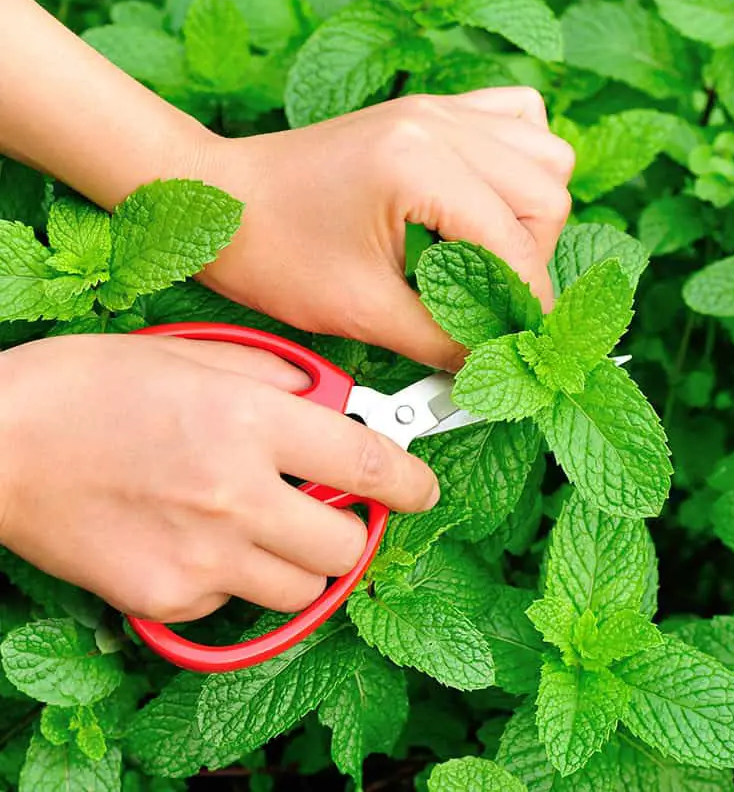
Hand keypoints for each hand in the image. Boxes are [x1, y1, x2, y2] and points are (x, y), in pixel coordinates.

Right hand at [0, 334, 438, 622]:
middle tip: (332, 511)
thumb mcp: (191, 355)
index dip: (411, 480)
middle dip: (354, 530)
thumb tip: (335, 401)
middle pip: (349, 545)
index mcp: (249, 421)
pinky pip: (233, 603)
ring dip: (301, 562)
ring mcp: (202, 555)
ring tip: (265, 530)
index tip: (422, 487)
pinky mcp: (168, 597)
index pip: (367, 464)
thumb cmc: (84, 388)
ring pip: (303, 588)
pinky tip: (197, 543)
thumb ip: (275, 378)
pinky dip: (231, 581)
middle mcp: (236, 494)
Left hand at [187, 87, 574, 370]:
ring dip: (533, 215)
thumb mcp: (360, 310)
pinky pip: (517, 119)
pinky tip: (493, 202)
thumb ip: (443, 340)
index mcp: (417, 164)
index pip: (516, 243)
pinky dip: (522, 164)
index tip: (524, 344)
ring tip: (492, 257)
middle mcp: (437, 125)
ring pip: (543, 155)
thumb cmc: (268, 249)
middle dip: (532, 261)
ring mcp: (437, 110)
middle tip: (497, 304)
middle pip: (546, 194)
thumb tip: (498, 364)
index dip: (528, 304)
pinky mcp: (431, 112)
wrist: (213, 202)